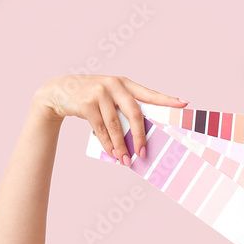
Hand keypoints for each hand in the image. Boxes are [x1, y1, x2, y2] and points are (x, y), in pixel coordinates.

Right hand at [31, 74, 186, 165]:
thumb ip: (123, 110)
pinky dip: (107, 143)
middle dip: (140, 135)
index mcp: (125, 83)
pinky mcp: (86, 103)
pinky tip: (112, 153)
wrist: (59, 90)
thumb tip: (139, 137)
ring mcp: (100, 93)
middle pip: (134, 112)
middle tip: (144, 153)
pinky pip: (100, 128)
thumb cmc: (91, 97)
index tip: (184, 104)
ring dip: (121, 145)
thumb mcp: (109, 97)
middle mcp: (114, 85)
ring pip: (116, 125)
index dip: (167, 100)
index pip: (149, 93)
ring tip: (126, 160)